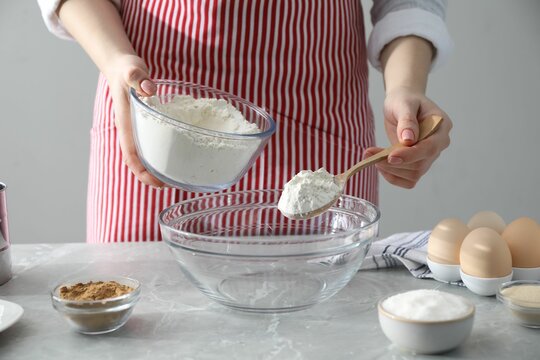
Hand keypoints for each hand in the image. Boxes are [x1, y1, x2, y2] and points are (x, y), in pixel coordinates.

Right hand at [104, 54, 163, 187]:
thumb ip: (138, 77)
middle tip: (173, 184)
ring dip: (157, 167)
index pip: (131, 155)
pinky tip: (176, 156)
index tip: (157, 182)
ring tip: (177, 176)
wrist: (121, 67)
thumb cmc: (126, 70)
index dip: (142, 172)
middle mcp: (131, 131)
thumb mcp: (131, 70)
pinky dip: (161, 154)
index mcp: (126, 124)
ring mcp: (137, 130)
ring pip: (145, 155)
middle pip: (139, 161)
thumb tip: (149, 88)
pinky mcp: (145, 126)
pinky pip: (152, 144)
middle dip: (152, 176)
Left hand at [364, 87, 451, 188]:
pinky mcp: (417, 164)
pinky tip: (378, 164)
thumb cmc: (404, 101)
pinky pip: (407, 180)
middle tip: (369, 153)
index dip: (410, 155)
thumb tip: (408, 139)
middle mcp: (438, 145)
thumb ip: (407, 120)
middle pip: (420, 165)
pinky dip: (391, 176)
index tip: (390, 157)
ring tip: (370, 154)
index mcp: (441, 127)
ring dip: (388, 169)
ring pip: (413, 175)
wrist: (402, 105)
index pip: (430, 148)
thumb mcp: (404, 104)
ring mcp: (428, 157)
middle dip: (393, 163)